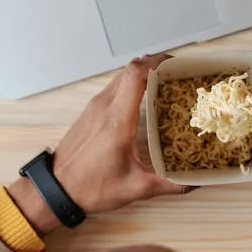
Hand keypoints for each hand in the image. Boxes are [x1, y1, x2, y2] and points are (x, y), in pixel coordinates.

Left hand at [9, 54, 190, 234]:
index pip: (136, 75)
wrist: (55, 189)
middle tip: (176, 74)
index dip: (156, 62)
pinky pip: (113, 88)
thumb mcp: (135, 188)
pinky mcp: (89, 112)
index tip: (176, 64)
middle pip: (130, 70)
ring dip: (142, 74)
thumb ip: (169, 185)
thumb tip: (195, 183)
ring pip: (121, 77)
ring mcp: (94, 107)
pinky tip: (143, 100)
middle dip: (154, 65)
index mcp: (117, 120)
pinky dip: (130, 85)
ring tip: (164, 84)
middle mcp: (104, 106)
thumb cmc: (92, 187)